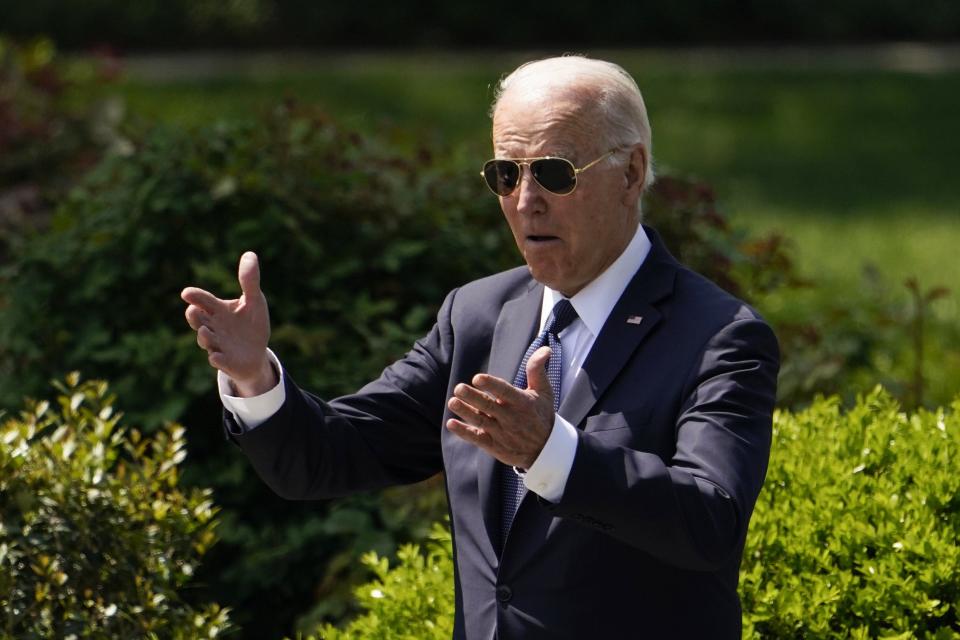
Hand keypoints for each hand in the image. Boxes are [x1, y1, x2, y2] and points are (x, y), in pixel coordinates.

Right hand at [181, 251, 274, 395]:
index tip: (187, 293)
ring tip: (205, 332)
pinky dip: (216, 358)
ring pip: (205, 340)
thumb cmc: (251, 324)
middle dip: (194, 317)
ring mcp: (217, 344)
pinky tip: (216, 356)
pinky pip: (218, 360)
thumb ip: (250, 281)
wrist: (256, 353)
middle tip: (193, 311)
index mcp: (218, 310)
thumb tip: (250, 254)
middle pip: (198, 321)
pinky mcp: (225, 361)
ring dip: (204, 337)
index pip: (203, 301)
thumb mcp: (254, 301)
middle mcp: (213, 326)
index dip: (195, 297)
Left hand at [446, 346, 554, 468]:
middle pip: (488, 406)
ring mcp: (501, 432)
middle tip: (459, 388)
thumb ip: (537, 370)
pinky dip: (464, 432)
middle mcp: (510, 417)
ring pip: (480, 421)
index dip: (491, 385)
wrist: (546, 450)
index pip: (504, 391)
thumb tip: (544, 348)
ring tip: (453, 402)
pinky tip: (451, 423)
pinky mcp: (494, 445)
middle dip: (473, 397)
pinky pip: (477, 438)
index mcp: (521, 402)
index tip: (477, 378)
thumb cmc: (542, 415)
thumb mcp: (544, 392)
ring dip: (465, 412)